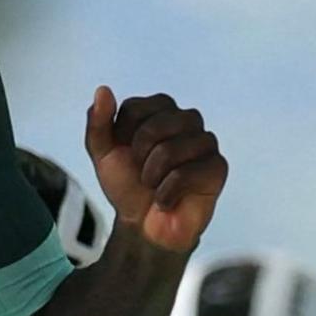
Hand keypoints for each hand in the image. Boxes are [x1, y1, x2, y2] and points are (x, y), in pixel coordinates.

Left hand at [84, 86, 227, 251]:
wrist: (143, 225)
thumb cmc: (126, 183)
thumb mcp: (101, 153)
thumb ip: (98, 122)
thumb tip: (102, 89)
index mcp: (158, 110)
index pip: (134, 108)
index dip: (121, 136)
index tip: (124, 153)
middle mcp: (185, 120)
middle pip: (155, 124)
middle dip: (138, 155)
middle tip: (140, 172)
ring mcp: (204, 142)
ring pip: (171, 149)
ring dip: (151, 175)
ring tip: (153, 185)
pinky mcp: (217, 167)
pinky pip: (186, 174)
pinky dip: (166, 192)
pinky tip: (166, 200)